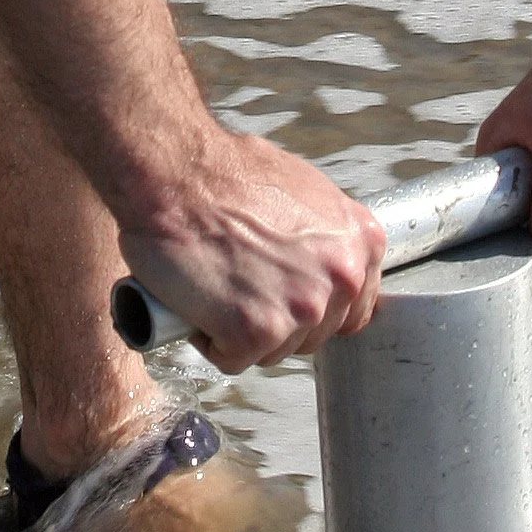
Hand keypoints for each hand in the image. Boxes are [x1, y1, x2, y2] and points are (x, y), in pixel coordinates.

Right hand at [118, 132, 383, 371]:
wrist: (172, 172)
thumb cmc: (222, 173)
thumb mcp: (301, 191)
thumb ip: (322, 234)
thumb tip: (317, 262)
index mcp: (360, 239)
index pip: (353, 307)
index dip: (312, 305)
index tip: (282, 294)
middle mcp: (342, 275)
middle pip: (313, 334)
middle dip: (275, 319)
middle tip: (237, 281)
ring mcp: (304, 305)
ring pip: (274, 351)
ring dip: (242, 332)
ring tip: (216, 285)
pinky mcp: (259, 329)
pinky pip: (233, 359)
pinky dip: (210, 340)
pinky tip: (198, 302)